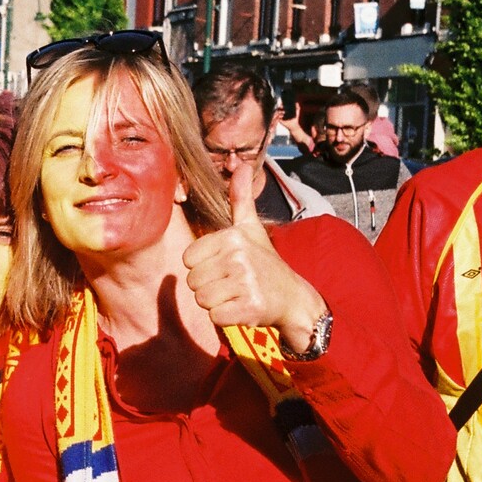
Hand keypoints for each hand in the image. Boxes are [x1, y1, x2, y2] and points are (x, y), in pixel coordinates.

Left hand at [181, 161, 328, 340]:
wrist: (293, 297)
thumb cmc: (265, 262)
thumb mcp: (251, 228)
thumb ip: (241, 198)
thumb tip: (241, 164)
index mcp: (233, 237)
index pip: (188, 259)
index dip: (203, 266)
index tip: (224, 266)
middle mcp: (239, 257)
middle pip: (192, 281)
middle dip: (208, 286)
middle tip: (232, 283)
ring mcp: (245, 283)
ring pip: (201, 299)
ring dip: (216, 303)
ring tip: (236, 294)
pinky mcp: (249, 308)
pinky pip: (214, 317)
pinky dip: (225, 317)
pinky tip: (241, 308)